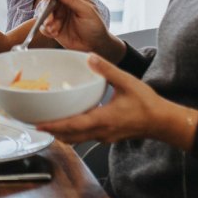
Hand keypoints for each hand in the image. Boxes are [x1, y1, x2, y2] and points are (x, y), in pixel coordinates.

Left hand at [35, 54, 196, 150]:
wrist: (163, 122)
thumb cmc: (148, 104)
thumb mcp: (128, 82)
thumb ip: (107, 70)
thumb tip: (90, 57)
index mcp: (103, 119)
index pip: (73, 126)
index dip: (54, 126)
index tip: (38, 124)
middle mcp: (100, 132)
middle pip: (69, 137)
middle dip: (51, 131)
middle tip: (35, 123)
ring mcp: (103, 137)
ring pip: (76, 140)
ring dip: (61, 134)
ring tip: (46, 124)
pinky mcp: (106, 137)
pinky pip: (84, 138)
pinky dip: (72, 133)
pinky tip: (68, 122)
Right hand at [38, 0, 121, 59]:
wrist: (96, 45)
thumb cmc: (96, 26)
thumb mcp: (87, 11)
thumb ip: (72, 0)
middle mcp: (62, 4)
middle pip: (46, 0)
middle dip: (46, 10)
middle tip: (49, 21)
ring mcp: (57, 16)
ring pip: (42, 13)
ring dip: (45, 21)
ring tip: (53, 30)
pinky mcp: (53, 28)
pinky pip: (42, 26)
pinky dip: (45, 30)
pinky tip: (54, 33)